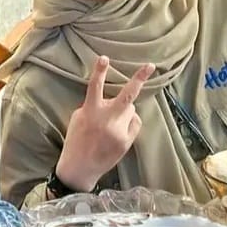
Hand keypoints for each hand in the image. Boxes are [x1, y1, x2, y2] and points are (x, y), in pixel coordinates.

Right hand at [56, 56, 154, 191]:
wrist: (80, 168)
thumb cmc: (76, 139)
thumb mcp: (79, 117)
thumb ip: (93, 106)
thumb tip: (109, 99)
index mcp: (90, 111)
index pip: (95, 87)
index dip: (99, 71)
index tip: (104, 57)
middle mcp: (107, 120)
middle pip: (127, 96)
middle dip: (139, 79)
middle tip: (150, 66)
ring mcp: (119, 132)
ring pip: (130, 109)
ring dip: (124, 109)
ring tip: (112, 120)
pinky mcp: (127, 142)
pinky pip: (134, 122)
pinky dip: (129, 121)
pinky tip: (119, 129)